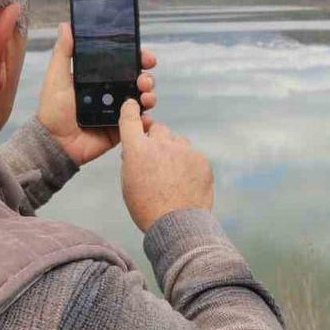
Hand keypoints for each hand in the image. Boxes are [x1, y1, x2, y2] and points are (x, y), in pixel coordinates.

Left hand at [37, 22, 156, 165]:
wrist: (55, 142)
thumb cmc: (53, 109)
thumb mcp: (56, 77)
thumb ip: (63, 52)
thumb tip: (66, 25)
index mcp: (98, 79)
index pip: (123, 64)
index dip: (137, 57)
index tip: (144, 55)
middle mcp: (111, 93)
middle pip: (137, 79)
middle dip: (147, 76)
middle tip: (144, 78)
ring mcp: (118, 111)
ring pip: (142, 99)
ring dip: (149, 94)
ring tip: (145, 95)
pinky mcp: (121, 129)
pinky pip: (138, 123)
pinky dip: (146, 120)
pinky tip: (144, 116)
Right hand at [117, 99, 213, 231]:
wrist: (178, 224)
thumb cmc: (148, 208)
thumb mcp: (128, 184)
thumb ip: (131, 161)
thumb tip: (135, 150)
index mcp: (137, 150)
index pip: (131, 119)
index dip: (130, 110)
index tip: (132, 105)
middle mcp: (160, 144)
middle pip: (158, 128)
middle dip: (155, 139)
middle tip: (156, 158)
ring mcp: (183, 150)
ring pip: (177, 141)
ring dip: (173, 151)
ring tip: (172, 175)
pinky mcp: (201, 159)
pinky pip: (192, 154)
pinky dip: (188, 164)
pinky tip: (185, 182)